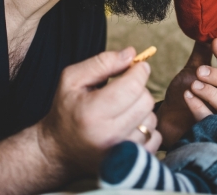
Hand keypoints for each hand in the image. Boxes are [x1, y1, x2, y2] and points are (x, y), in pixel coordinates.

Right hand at [37, 48, 160, 177]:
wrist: (60, 151)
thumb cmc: (66, 110)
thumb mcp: (72, 79)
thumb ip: (102, 62)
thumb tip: (132, 53)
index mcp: (92, 112)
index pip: (133, 86)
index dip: (139, 70)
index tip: (135, 67)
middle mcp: (109, 135)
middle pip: (146, 101)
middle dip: (139, 89)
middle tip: (123, 90)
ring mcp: (121, 152)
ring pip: (152, 119)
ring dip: (142, 110)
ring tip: (122, 111)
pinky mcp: (131, 163)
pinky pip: (156, 138)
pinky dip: (146, 129)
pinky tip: (129, 126)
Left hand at [156, 38, 216, 147]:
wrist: (168, 121)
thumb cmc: (184, 96)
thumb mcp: (192, 72)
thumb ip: (201, 56)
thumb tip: (205, 33)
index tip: (215, 41)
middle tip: (199, 71)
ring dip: (212, 93)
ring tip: (193, 85)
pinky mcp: (215, 133)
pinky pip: (213, 121)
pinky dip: (199, 106)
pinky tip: (187, 97)